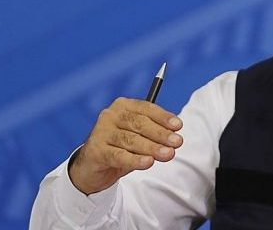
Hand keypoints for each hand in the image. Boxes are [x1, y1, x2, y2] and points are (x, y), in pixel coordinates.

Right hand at [68, 97, 183, 194]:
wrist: (93, 167)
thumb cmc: (121, 147)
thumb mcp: (140, 138)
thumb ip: (155, 135)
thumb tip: (175, 137)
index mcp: (123, 106)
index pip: (146, 108)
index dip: (163, 117)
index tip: (179, 126)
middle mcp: (110, 115)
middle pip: (139, 123)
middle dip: (161, 133)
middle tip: (177, 142)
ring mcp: (101, 132)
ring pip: (131, 140)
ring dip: (152, 147)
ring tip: (168, 154)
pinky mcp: (96, 151)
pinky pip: (119, 156)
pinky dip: (135, 160)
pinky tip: (148, 162)